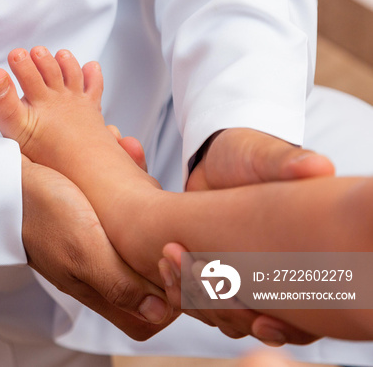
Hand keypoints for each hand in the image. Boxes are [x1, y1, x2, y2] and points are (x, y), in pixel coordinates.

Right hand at [21, 156, 176, 340]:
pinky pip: (124, 213)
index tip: (175, 255)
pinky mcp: (92, 219)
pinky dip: (133, 185)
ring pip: (141, 241)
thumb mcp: (83, 250)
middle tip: (170, 218)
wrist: (4, 181)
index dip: (174, 296)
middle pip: (152, 278)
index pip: (153, 317)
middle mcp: (100, 273)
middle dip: (168, 245)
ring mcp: (96, 245)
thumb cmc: (40, 211)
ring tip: (152, 180)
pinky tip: (129, 154)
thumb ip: (119, 283)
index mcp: (98, 289)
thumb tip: (159, 313)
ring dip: (153, 210)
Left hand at [182, 128, 331, 343]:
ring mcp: (238, 282)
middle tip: (196, 266)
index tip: (261, 320)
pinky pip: (196, 303)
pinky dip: (180, 291)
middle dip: (225, 305)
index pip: (305, 319)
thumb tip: (318, 168)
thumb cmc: (246, 156)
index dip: (287, 327)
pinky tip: (165, 264)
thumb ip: (287, 165)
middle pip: (254, 323)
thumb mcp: (264, 156)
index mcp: (301, 259)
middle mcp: (271, 279)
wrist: (213, 157)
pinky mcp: (209, 278)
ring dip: (196, 296)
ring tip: (170, 256)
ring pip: (221, 317)